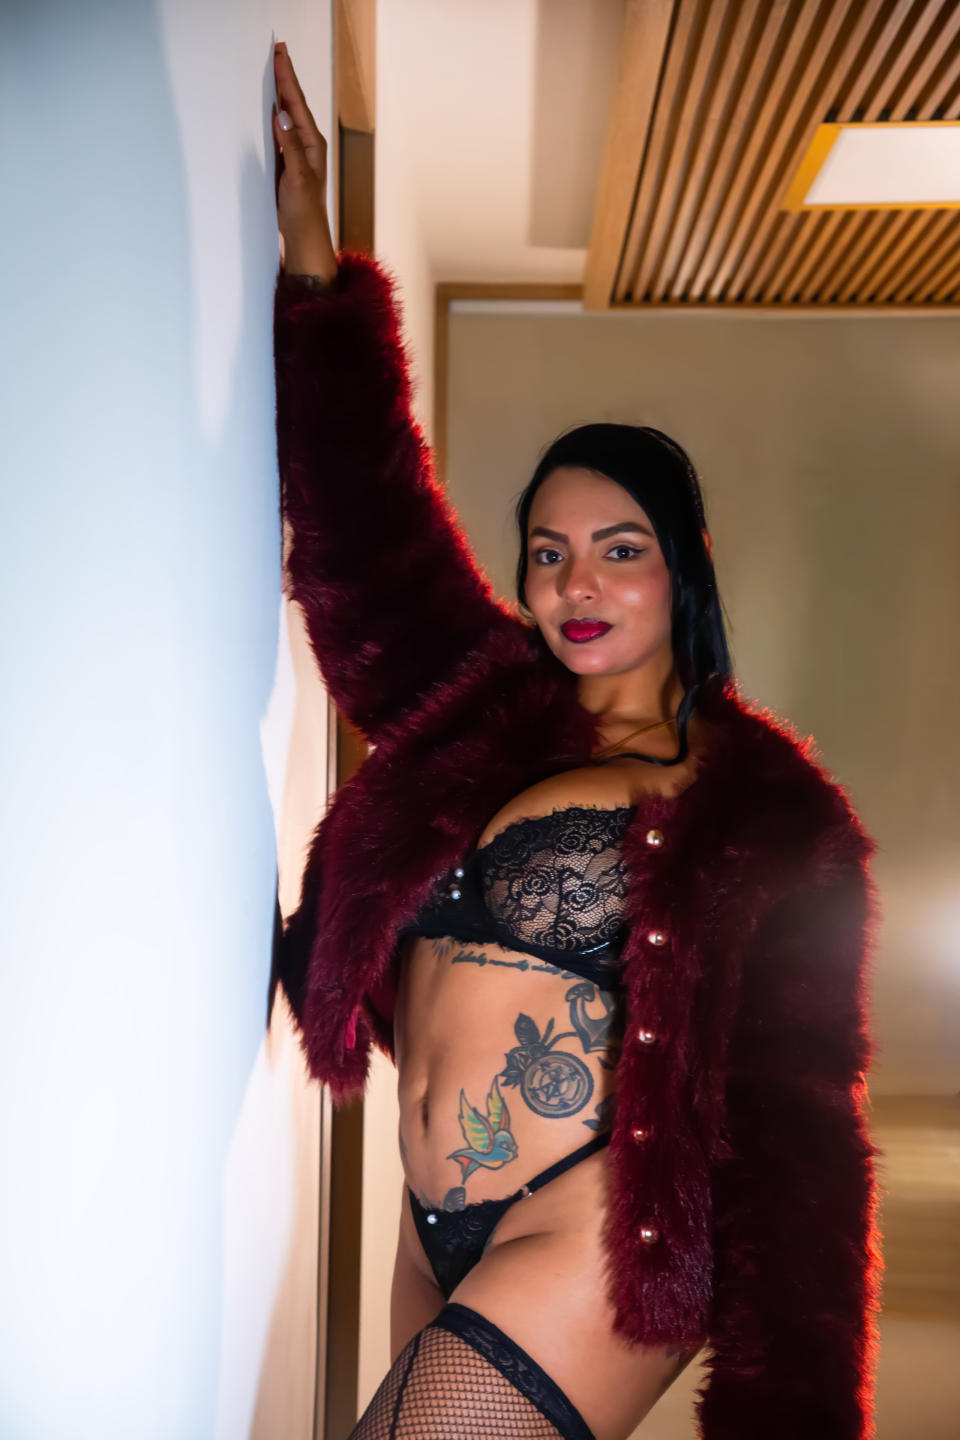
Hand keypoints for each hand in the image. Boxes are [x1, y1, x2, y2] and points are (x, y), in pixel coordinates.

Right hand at [272, 41, 337, 280]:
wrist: (304, 236)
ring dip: (281, 93)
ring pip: (287, 114)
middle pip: (293, 103)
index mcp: (311, 143)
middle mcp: (306, 144)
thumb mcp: (297, 178)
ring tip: (275, 70)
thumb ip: (289, 147)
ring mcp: (297, 152)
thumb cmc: (304, 211)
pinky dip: (274, 114)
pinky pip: (280, 129)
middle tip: (278, 51)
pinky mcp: (287, 162)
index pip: (296, 103)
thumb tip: (280, 116)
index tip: (280, 54)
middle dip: (286, 77)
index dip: (287, 78)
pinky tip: (269, 108)